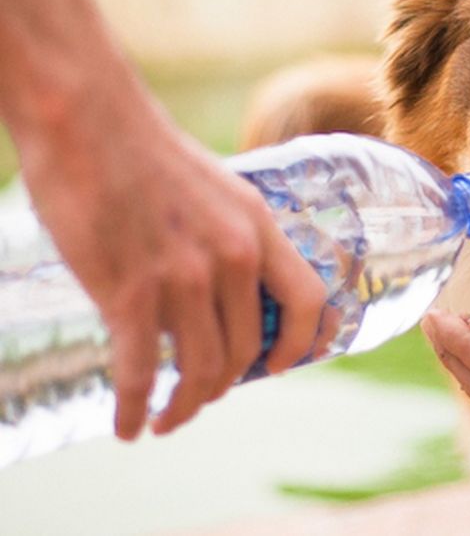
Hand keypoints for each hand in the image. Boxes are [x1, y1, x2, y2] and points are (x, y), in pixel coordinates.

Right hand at [18, 86, 326, 439]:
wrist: (87, 119)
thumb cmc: (144, 151)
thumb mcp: (217, 189)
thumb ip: (230, 236)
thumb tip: (225, 287)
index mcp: (258, 227)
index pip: (308, 300)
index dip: (302, 344)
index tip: (279, 367)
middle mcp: (232, 256)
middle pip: (247, 350)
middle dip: (224, 385)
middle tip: (200, 396)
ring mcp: (183, 277)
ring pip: (200, 370)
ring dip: (184, 407)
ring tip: (165, 419)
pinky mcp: (129, 292)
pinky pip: (141, 373)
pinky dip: (135, 409)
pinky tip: (127, 425)